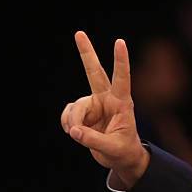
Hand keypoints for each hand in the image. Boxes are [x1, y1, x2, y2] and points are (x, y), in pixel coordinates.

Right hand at [61, 31, 148, 188]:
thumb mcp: (113, 148)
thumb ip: (93, 140)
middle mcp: (107, 99)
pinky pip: (68, 114)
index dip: (120, 60)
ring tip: (77, 135)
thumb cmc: (124, 151)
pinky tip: (74, 133)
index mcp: (122, 102)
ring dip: (73, 121)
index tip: (119, 41)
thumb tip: (74, 131)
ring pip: (76, 106)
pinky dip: (67, 124)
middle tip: (79, 33)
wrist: (120, 158)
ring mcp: (94, 104)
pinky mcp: (83, 113)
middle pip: (95, 72)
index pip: (122, 78)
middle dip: (86, 53)